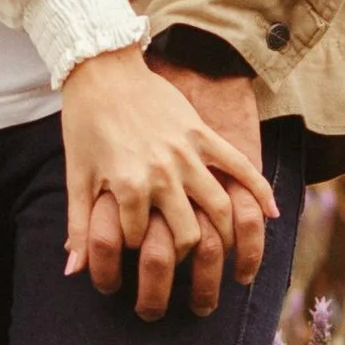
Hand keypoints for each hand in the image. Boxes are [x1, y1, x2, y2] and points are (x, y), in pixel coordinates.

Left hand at [60, 50, 275, 321]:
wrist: (103, 73)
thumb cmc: (85, 126)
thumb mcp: (76, 177)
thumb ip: (79, 226)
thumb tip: (72, 272)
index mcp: (128, 185)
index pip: (140, 241)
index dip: (135, 249)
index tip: (134, 250)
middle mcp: (163, 173)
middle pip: (186, 235)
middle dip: (182, 256)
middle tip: (180, 262)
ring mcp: (187, 153)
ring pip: (218, 209)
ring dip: (222, 236)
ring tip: (222, 253)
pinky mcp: (203, 134)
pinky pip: (239, 166)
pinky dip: (259, 191)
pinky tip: (272, 214)